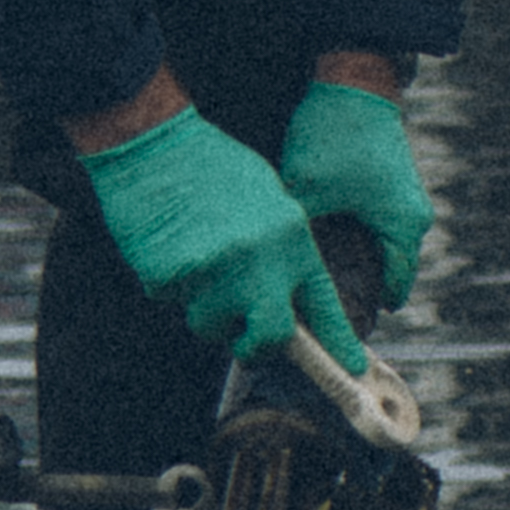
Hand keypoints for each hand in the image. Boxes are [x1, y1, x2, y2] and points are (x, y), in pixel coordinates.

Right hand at [77, 106, 363, 384]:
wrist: (156, 143)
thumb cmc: (213, 165)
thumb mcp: (268, 199)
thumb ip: (281, 249)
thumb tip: (283, 297)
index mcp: (292, 239)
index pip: (322, 303)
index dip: (337, 341)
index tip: (353, 366)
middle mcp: (260, 262)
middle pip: (268, 338)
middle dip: (254, 345)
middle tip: (242, 337)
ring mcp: (215, 273)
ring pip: (209, 324)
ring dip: (202, 308)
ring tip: (196, 262)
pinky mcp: (171, 278)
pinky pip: (171, 300)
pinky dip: (168, 283)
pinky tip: (167, 245)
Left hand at [275, 71, 433, 323]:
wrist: (353, 82)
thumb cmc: (331, 136)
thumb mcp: (306, 190)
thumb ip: (299, 236)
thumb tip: (277, 275)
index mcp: (402, 226)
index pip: (391, 290)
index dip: (360, 313)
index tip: (331, 333)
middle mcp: (413, 218)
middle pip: (386, 272)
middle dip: (354, 292)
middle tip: (317, 313)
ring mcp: (406, 201)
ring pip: (380, 250)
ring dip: (353, 264)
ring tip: (315, 282)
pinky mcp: (393, 187)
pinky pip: (377, 228)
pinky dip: (354, 240)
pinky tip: (321, 245)